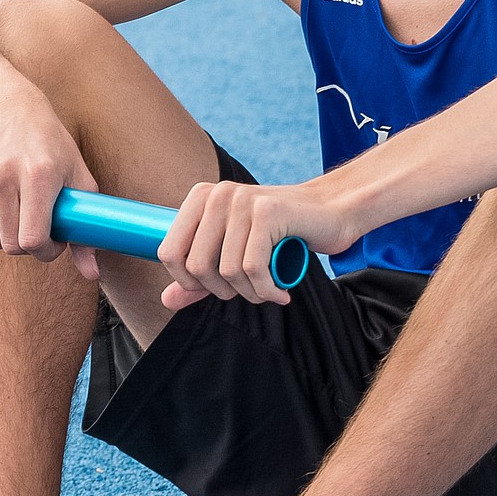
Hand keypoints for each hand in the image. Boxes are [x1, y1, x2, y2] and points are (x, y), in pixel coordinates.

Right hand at [0, 103, 101, 280]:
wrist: (7, 110)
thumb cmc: (52, 149)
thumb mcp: (80, 179)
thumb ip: (87, 230)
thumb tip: (93, 276)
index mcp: (38, 174)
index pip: (33, 240)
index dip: (47, 251)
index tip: (54, 241)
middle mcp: (2, 174)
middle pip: (11, 245)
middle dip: (28, 244)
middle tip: (37, 225)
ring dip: (7, 235)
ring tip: (19, 210)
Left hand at [157, 179, 352, 310]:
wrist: (330, 213)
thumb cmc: (280, 234)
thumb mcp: (233, 253)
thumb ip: (199, 277)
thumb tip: (166, 301)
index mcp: (201, 198)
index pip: (169, 251)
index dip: (187, 282)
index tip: (214, 288)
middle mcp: (218, 194)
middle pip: (197, 265)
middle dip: (221, 291)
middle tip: (248, 292)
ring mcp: (243, 200)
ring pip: (227, 270)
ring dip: (249, 293)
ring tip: (266, 292)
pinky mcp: (268, 212)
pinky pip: (253, 268)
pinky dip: (266, 290)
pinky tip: (279, 292)